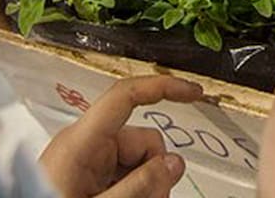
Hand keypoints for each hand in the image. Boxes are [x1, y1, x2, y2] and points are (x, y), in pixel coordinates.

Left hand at [39, 76, 202, 197]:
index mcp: (80, 141)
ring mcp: (87, 161)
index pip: (126, 96)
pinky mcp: (88, 176)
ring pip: (140, 161)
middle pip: (143, 140)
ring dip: (147, 186)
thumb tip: (174, 164)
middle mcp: (84, 144)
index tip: (194, 92)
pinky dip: (135, 190)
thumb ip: (139, 187)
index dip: (163, 87)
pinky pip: (126, 174)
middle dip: (156, 170)